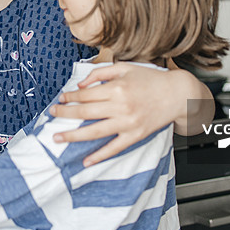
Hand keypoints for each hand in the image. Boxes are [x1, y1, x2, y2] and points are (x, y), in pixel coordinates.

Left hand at [49, 63, 192, 165]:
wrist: (178, 94)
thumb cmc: (151, 79)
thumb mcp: (125, 68)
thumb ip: (100, 73)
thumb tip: (80, 85)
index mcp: (117, 88)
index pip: (85, 94)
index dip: (70, 97)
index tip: (60, 98)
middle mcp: (121, 106)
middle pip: (85, 112)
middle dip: (65, 114)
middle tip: (52, 114)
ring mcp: (128, 123)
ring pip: (94, 132)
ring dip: (73, 135)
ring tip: (57, 138)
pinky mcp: (136, 135)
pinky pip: (114, 148)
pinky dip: (99, 156)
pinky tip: (86, 161)